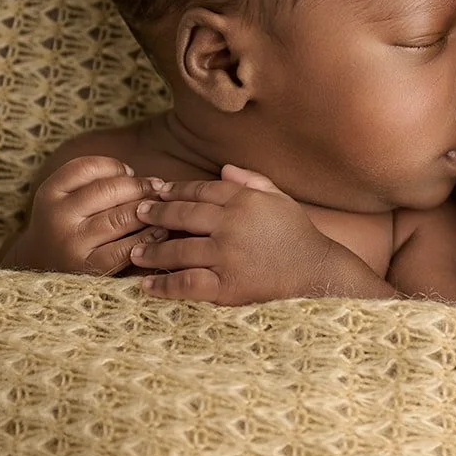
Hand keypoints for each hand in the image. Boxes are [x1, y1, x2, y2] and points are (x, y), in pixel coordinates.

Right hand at [5, 154, 167, 273]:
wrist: (45, 268)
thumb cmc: (71, 225)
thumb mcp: (69, 197)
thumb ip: (100, 182)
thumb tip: (154, 183)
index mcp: (49, 192)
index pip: (87, 167)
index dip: (115, 167)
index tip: (130, 172)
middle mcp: (57, 217)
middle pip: (109, 190)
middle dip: (140, 187)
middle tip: (159, 189)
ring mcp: (72, 244)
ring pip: (121, 218)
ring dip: (149, 211)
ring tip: (164, 208)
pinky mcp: (89, 267)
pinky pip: (126, 249)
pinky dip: (148, 238)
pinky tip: (161, 232)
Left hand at [129, 165, 375, 303]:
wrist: (319, 273)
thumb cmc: (300, 236)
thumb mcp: (280, 200)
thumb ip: (252, 181)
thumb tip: (224, 168)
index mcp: (244, 200)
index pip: (201, 190)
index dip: (176, 191)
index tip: (157, 192)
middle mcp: (231, 224)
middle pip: (182, 216)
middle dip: (155, 214)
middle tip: (137, 214)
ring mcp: (227, 255)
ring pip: (177, 250)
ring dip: (152, 251)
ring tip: (136, 252)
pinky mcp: (226, 285)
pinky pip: (186, 284)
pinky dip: (163, 286)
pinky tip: (146, 286)